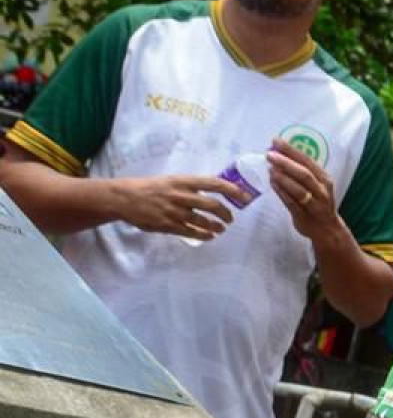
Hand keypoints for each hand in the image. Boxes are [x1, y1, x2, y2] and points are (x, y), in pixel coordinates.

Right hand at [116, 173, 246, 239]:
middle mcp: (180, 195)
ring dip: (217, 226)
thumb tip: (212, 191)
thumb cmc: (149, 187)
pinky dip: (205, 236)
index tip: (244, 196)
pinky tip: (210, 236)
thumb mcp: (170, 180)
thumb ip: (190, 186)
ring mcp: (174, 211)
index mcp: (182, 181)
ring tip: (221, 228)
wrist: (123, 198)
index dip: (232, 190)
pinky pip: (192, 232)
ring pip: (204, 221)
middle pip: (213, 205)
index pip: (213, 183)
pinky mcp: (168, 225)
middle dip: (226, 214)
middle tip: (230, 219)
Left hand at [267, 139, 343, 242]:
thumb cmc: (318, 202)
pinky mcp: (304, 217)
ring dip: (283, 178)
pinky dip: (281, 192)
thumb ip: (302, 171)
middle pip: (304, 174)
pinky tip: (273, 184)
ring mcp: (315, 205)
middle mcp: (322, 191)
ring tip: (270, 170)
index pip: (307, 161)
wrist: (328, 230)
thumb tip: (280, 153)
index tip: (276, 141)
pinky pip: (291, 203)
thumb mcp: (316, 184)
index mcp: (324, 179)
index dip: (291, 150)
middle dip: (285, 163)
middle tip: (269, 155)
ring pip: (299, 190)